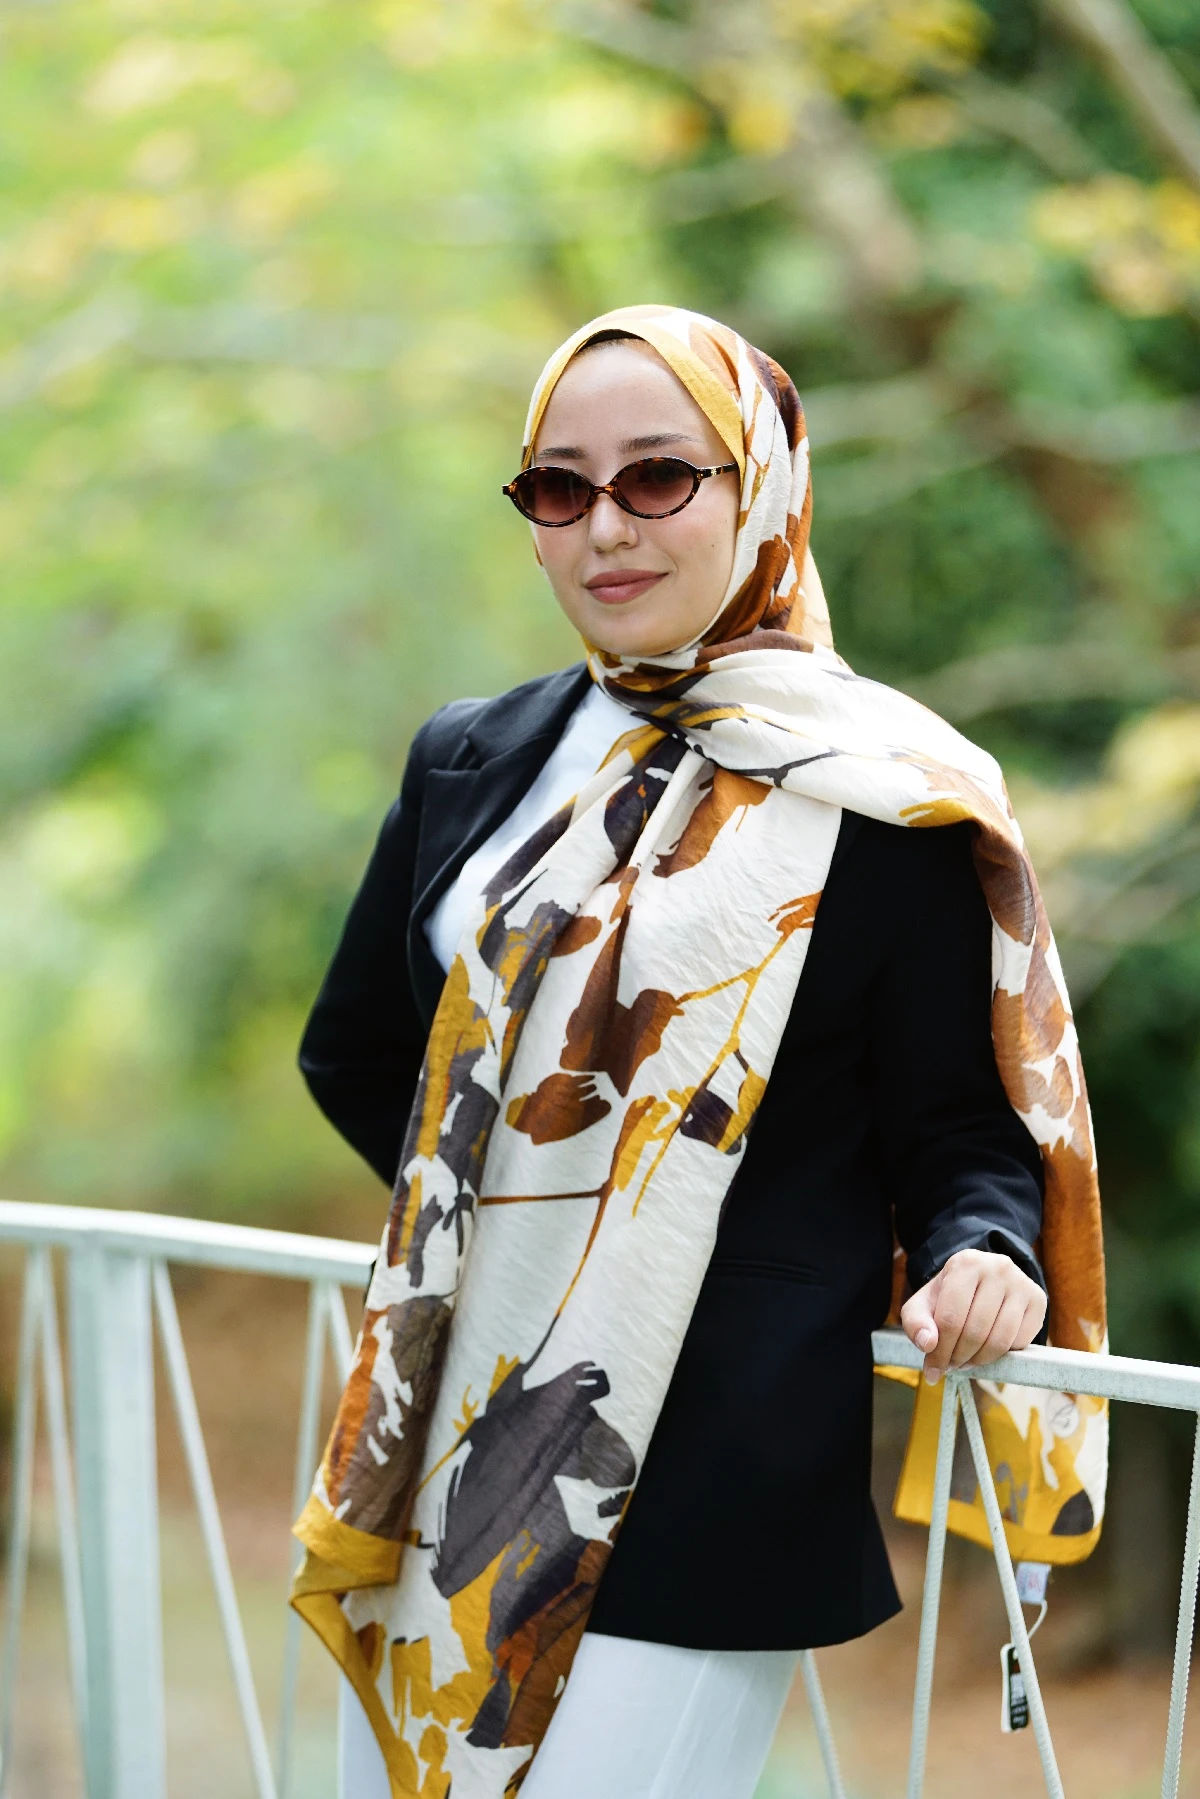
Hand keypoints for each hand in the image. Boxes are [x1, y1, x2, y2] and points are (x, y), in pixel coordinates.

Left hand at [901, 1249, 1046, 1383]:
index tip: (933, 1369)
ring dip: (980, 1360)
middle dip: (959, 1358)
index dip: (941, 1351)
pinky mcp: (1038, 1300)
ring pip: (1000, 1340)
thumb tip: (928, 1343)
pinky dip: (1002, 1354)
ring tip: (966, 1361)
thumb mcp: (923, 1305)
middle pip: (976, 1332)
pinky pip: (1020, 1342)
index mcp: (965, 1263)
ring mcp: (1021, 1282)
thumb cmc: (949, 1296)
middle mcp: (997, 1267)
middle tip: (951, 1366)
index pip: (951, 1319)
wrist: (980, 1281)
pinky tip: (988, 1347)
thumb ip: (915, 1323)